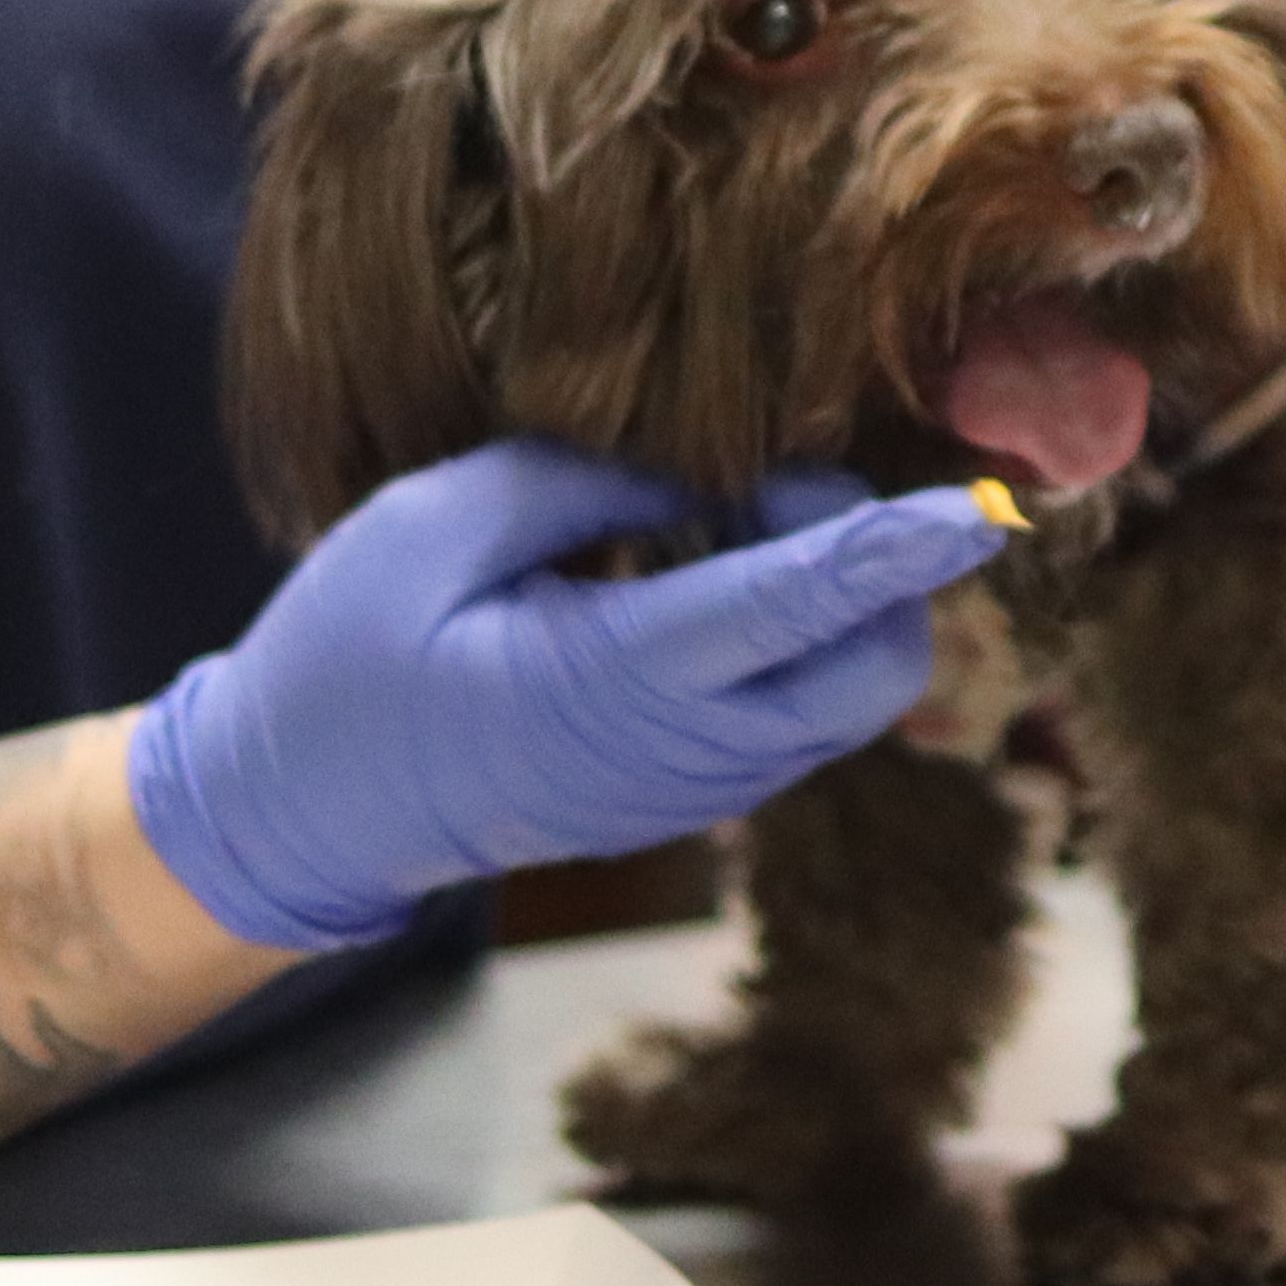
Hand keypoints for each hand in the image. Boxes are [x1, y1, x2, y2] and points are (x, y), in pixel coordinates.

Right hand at [127, 443, 1003, 953]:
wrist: (302, 819)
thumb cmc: (345, 661)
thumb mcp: (433, 529)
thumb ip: (581, 480)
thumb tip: (700, 467)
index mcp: (610, 680)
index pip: (792, 608)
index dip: (894, 554)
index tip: (983, 513)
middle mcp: (682, 754)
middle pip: (871, 670)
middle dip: (873, 568)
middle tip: (764, 487)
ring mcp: (695, 792)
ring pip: (848, 697)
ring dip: (836, 602)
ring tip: (721, 522)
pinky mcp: (693, 798)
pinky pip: (799, 716)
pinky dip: (799, 640)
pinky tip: (706, 575)